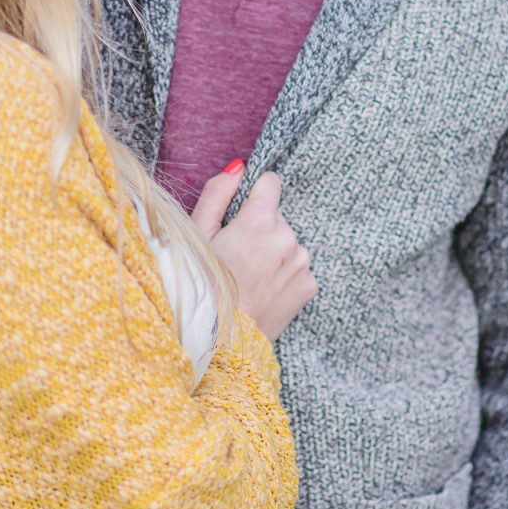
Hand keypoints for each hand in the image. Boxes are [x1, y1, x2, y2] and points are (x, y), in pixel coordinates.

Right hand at [192, 165, 316, 339]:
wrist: (221, 341)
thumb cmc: (202, 286)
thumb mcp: (198, 235)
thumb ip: (218, 194)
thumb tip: (238, 167)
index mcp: (260, 220)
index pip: (271, 182)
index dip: (254, 194)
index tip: (243, 211)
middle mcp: (288, 237)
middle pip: (276, 217)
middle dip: (260, 230)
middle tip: (236, 257)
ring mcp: (302, 263)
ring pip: (287, 243)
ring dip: (273, 253)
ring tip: (249, 278)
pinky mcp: (310, 286)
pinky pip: (297, 268)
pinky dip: (283, 275)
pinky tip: (263, 291)